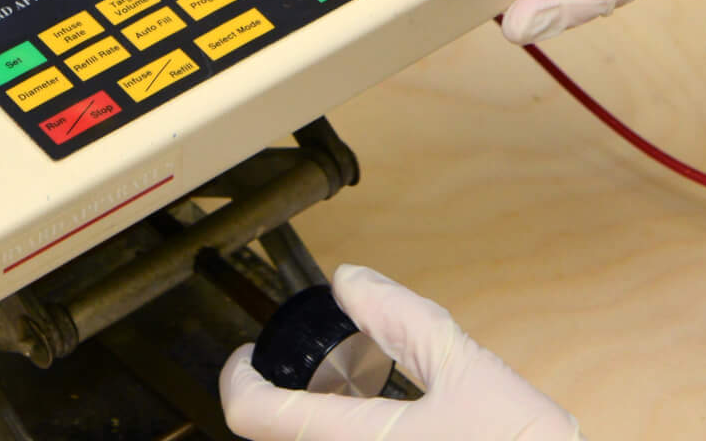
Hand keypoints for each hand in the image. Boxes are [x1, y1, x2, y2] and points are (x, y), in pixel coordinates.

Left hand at [218, 265, 578, 440]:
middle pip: (280, 437)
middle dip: (287, 399)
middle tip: (315, 372)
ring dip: (318, 422)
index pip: (256, 414)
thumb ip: (401, 319)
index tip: (245, 357)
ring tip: (357, 397)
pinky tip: (396, 425)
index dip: (239, 379)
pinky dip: (350, 434)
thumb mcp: (466, 368)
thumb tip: (351, 280)